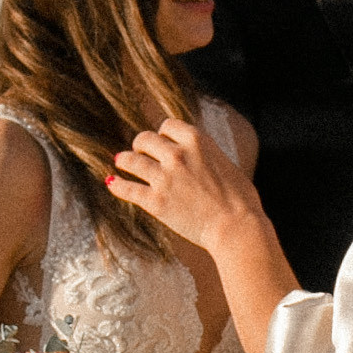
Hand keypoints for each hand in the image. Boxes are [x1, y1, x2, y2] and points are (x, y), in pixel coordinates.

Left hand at [108, 115, 254, 253]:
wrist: (237, 227)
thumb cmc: (240, 199)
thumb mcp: (225, 162)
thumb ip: (205, 154)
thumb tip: (197, 156)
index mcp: (196, 140)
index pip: (167, 126)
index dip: (162, 134)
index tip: (162, 142)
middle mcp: (177, 154)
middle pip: (144, 139)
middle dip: (141, 145)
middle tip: (140, 153)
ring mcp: (164, 178)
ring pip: (130, 160)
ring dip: (124, 161)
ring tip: (121, 163)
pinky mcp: (156, 202)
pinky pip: (127, 189)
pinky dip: (117, 185)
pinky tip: (112, 183)